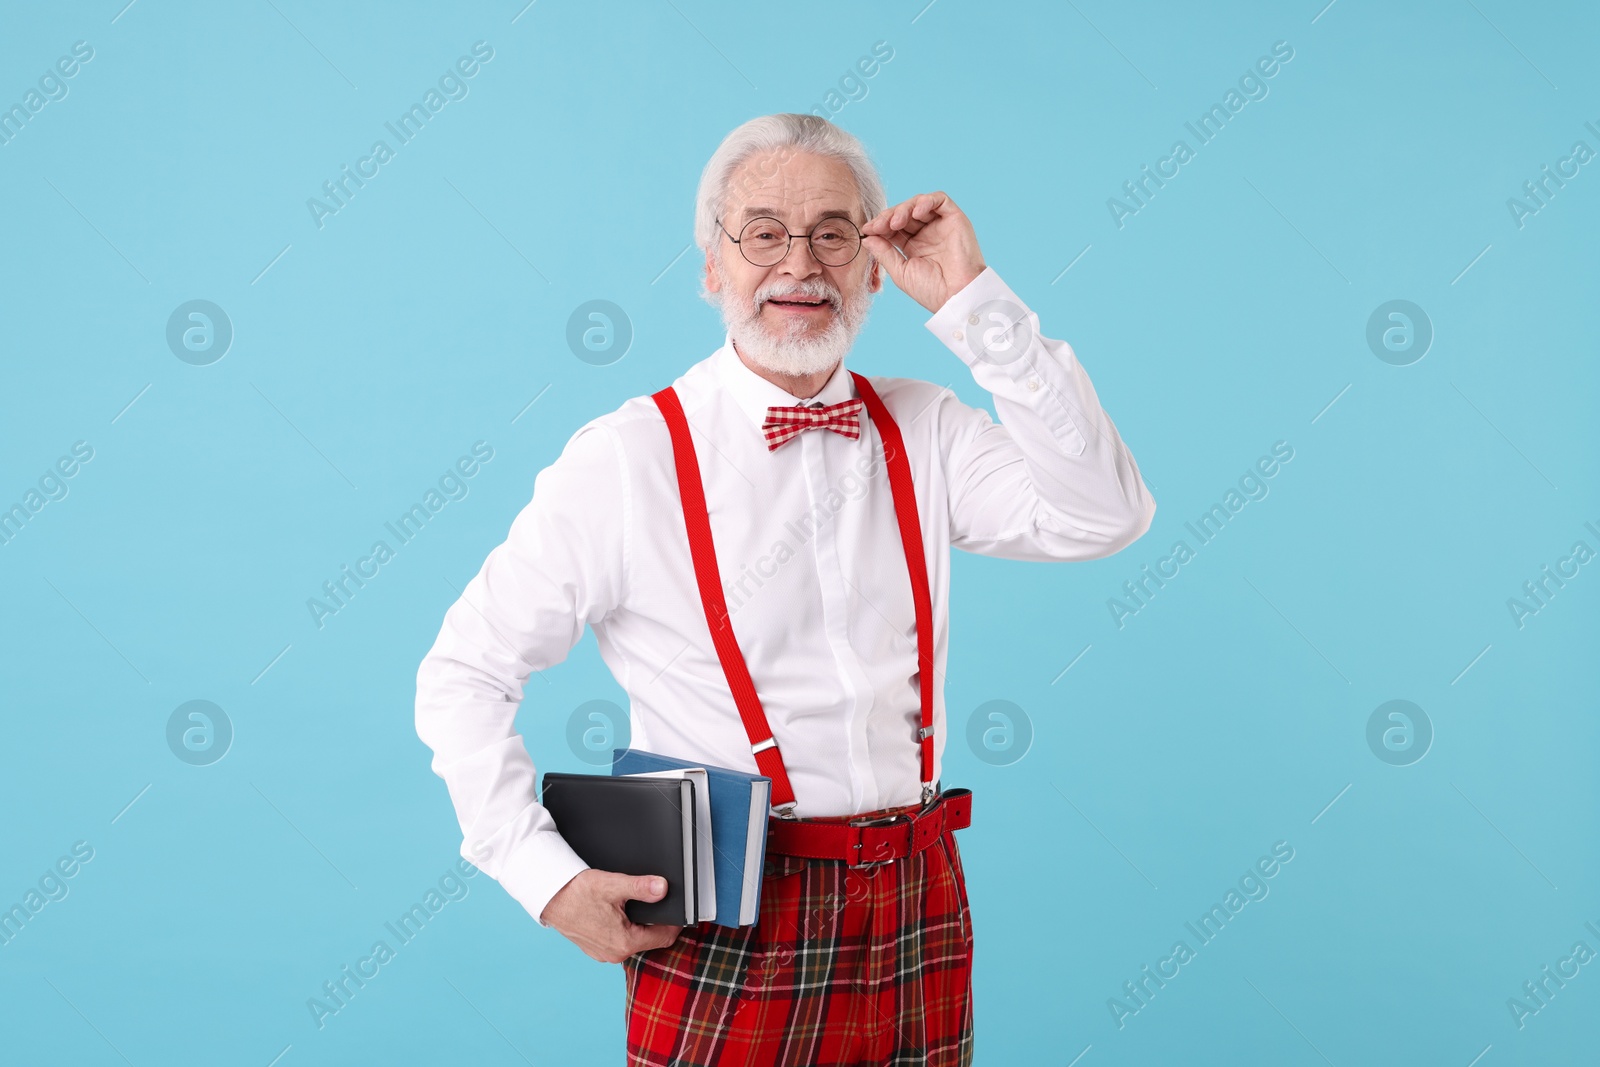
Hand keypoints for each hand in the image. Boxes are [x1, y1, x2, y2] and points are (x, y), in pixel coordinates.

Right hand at [539, 869, 683, 963]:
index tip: (679, 910)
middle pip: (650, 939)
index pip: (664, 937)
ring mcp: (603, 954)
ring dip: (640, 926)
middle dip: (657, 923)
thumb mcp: (612, 886)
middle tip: (658, 902)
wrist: (548, 897)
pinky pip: (618, 941)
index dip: (675, 922)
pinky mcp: (595, 949)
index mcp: (624, 943)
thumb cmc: (576, 892)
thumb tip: (663, 888)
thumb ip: (641, 887)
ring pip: (634, 940)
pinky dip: (624, 929)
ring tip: (638, 905)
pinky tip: (619, 913)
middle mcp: (614, 954)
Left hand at [860, 191, 986, 314]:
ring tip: (895, 222)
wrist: (957, 296)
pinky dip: (925, 201)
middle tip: (877, 225)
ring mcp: (941, 225)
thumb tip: (866, 237)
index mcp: (914, 246)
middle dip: (888, 216)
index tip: (866, 230)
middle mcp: (927, 233)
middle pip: (903, 213)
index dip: (879, 225)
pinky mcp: (955, 219)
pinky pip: (940, 200)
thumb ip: (884, 252)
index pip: (893, 227)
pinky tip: (915, 213)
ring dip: (903, 209)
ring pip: (918, 203)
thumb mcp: (901, 271)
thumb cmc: (932, 290)